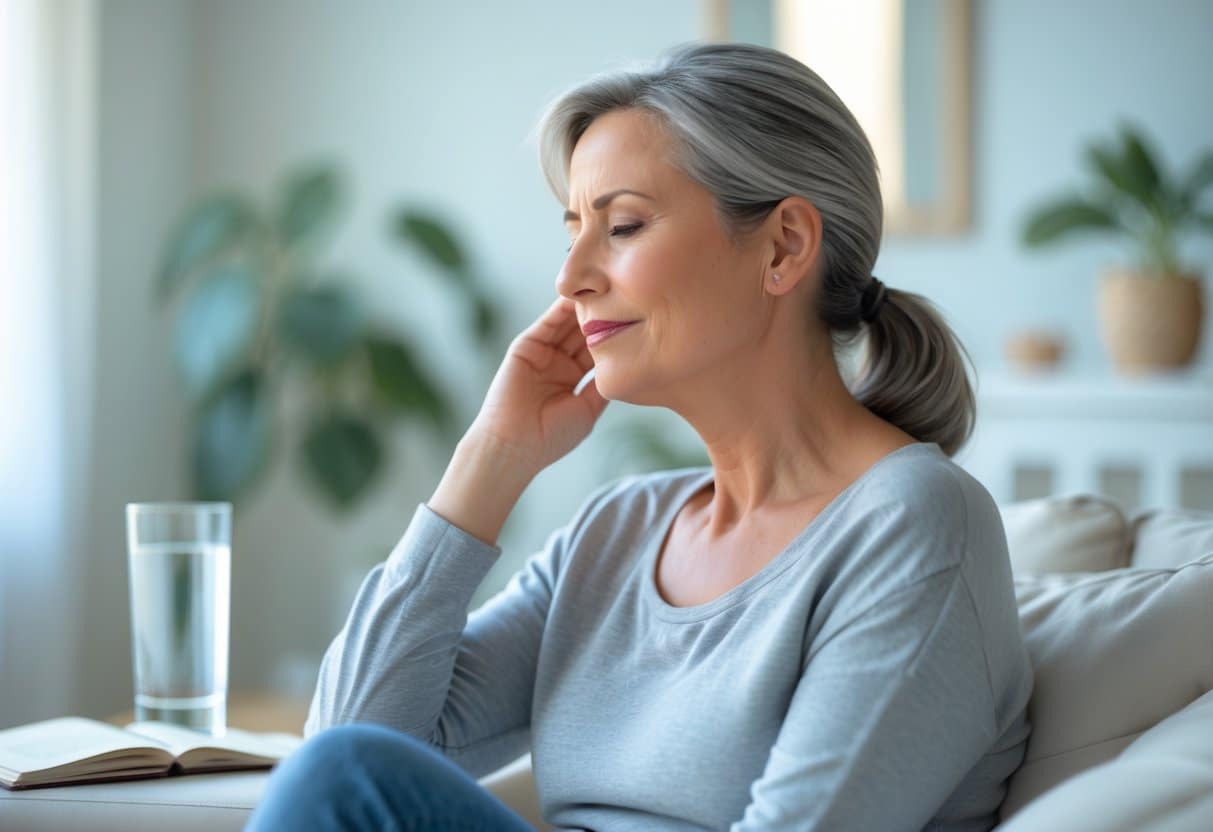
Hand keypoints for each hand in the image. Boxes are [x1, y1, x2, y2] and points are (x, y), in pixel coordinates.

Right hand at [464, 295, 608, 475]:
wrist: (515, 445)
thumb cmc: (552, 436)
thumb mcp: (588, 409)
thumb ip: (602, 384)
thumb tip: (626, 363)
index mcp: (573, 378)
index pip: (597, 350)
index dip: (617, 335)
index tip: (640, 319)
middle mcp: (558, 362)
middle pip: (585, 332)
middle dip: (603, 315)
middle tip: (626, 294)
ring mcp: (543, 352)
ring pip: (568, 324)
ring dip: (585, 307)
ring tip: (607, 288)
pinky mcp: (526, 345)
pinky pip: (548, 323)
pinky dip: (563, 308)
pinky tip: (581, 295)